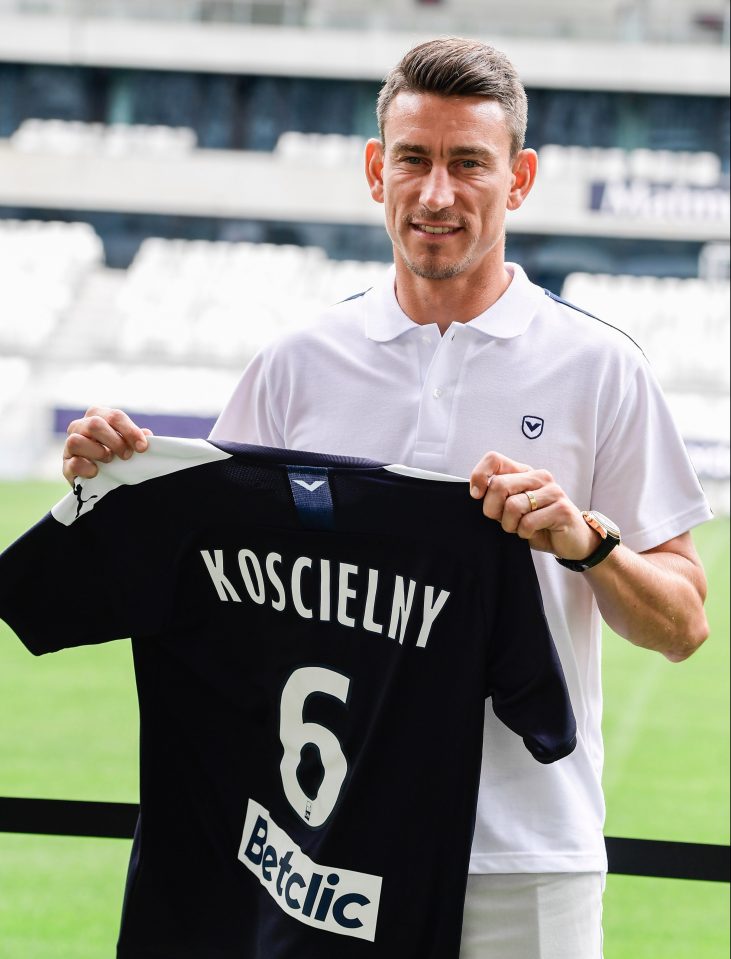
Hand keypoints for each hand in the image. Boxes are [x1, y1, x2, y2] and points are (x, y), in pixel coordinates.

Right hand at [63, 407, 152, 485]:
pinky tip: (97, 472)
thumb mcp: (128, 443)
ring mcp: (70, 445)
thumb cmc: (116, 453)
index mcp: (98, 415)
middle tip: (126, 455)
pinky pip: (73, 463)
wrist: (100, 477)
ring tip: (109, 460)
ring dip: (97, 451)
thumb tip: (147, 434)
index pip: (115, 416)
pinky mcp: (66, 465)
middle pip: (95, 424)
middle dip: (115, 441)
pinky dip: (86, 468)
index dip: (130, 431)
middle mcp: (80, 426)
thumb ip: (136, 438)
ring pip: (76, 440)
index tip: (142, 447)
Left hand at [469, 451, 599, 559]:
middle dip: (492, 510)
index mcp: (524, 472)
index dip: (479, 476)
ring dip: (510, 525)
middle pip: (499, 485)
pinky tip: (532, 533)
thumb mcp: (511, 508)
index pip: (494, 459)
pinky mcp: (561, 509)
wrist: (572, 542)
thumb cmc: (537, 524)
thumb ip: (497, 497)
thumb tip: (475, 492)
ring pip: (512, 505)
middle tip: (502, 521)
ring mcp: (553, 491)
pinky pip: (528, 522)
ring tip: (520, 528)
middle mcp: (539, 477)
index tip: (476, 496)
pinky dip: (524, 533)